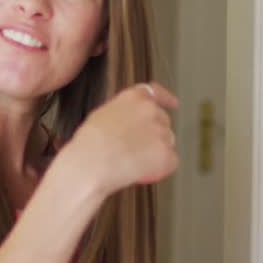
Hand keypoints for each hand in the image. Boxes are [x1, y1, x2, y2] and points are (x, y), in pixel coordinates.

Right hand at [60, 81, 179, 195]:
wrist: (91, 162)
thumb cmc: (89, 144)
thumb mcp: (101, 115)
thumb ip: (120, 113)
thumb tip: (125, 122)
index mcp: (134, 98)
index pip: (157, 93)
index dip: (166, 99)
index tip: (173, 103)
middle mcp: (151, 111)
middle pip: (163, 121)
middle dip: (155, 134)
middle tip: (136, 147)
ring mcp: (161, 132)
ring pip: (167, 142)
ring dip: (157, 151)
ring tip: (133, 160)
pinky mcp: (166, 153)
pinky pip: (170, 162)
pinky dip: (161, 168)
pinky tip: (142, 170)